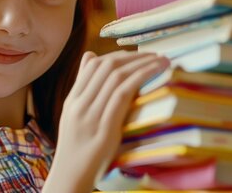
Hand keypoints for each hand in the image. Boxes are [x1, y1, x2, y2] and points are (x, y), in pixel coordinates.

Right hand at [43, 50, 169, 192]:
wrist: (69, 178)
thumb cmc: (77, 150)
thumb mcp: (75, 116)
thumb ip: (83, 89)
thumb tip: (90, 55)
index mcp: (72, 100)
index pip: (94, 65)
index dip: (118, 55)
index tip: (138, 55)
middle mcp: (79, 104)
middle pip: (106, 67)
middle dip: (134, 57)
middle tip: (155, 54)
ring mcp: (90, 115)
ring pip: (116, 77)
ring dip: (142, 64)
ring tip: (162, 60)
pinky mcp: (104, 128)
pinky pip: (122, 94)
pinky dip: (140, 78)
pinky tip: (155, 73)